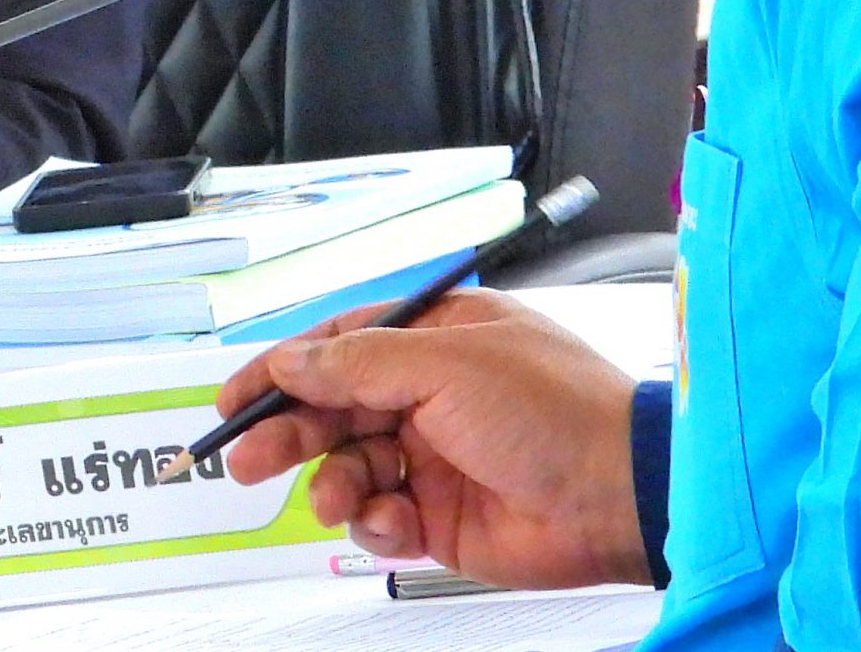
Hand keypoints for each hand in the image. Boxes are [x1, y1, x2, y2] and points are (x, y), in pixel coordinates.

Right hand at [213, 289, 647, 588]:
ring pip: (349, 467)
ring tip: (337, 498)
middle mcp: (430, 394)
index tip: (235, 400)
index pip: (335, 346)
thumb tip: (290, 362)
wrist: (625, 499)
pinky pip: (383, 519)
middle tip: (246, 459)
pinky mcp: (446, 518)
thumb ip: (356, 364)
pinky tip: (394, 521)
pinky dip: (376, 524)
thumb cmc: (556, 410)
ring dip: (332, 482)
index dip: (281, 371)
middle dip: (288, 434)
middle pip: (332, 409)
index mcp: (432, 338)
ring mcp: (436, 457)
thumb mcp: (444, 363)